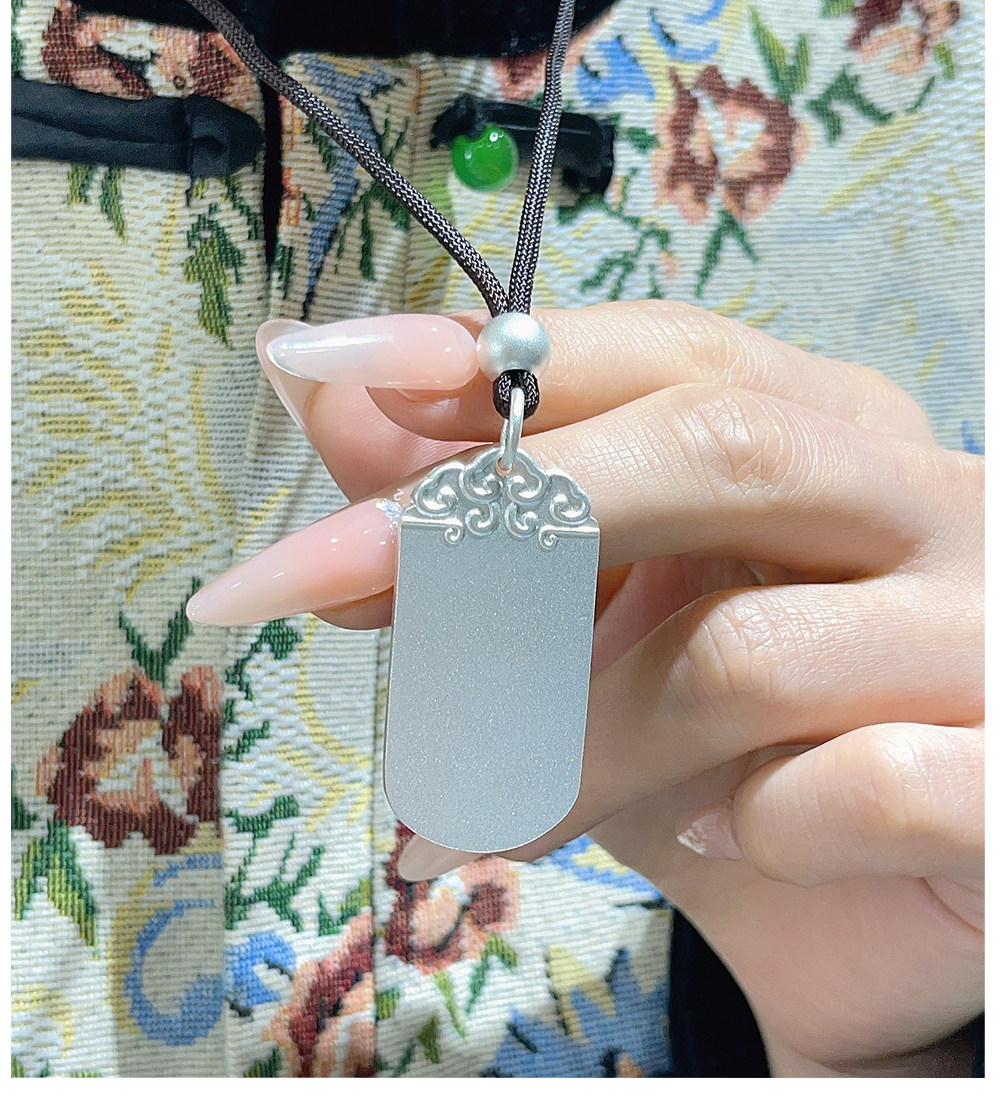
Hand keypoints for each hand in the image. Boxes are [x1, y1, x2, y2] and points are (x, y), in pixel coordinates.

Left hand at [189, 302, 983, 1076]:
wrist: (861, 912)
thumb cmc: (714, 745)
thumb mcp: (580, 621)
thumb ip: (466, 507)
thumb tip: (323, 387)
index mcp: (827, 428)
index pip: (662, 356)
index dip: (491, 362)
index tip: (328, 364)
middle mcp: (923, 497)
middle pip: (720, 447)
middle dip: (500, 517)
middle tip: (324, 578)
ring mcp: (984, 631)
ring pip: (749, 652)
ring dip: (570, 740)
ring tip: (470, 808)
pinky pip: (872, 786)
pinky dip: (752, 828)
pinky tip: (717, 839)